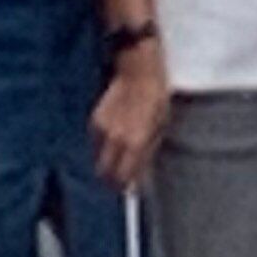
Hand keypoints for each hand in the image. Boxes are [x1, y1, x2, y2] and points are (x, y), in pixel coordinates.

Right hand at [91, 53, 168, 190]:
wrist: (138, 69)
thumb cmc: (156, 96)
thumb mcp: (161, 124)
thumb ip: (149, 150)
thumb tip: (141, 172)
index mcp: (136, 142)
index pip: (124, 176)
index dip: (126, 185)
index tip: (131, 188)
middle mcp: (116, 139)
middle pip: (105, 172)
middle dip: (112, 178)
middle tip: (121, 177)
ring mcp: (103, 129)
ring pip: (99, 157)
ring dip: (107, 160)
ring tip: (119, 155)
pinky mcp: (95, 119)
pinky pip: (96, 141)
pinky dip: (103, 144)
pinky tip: (114, 136)